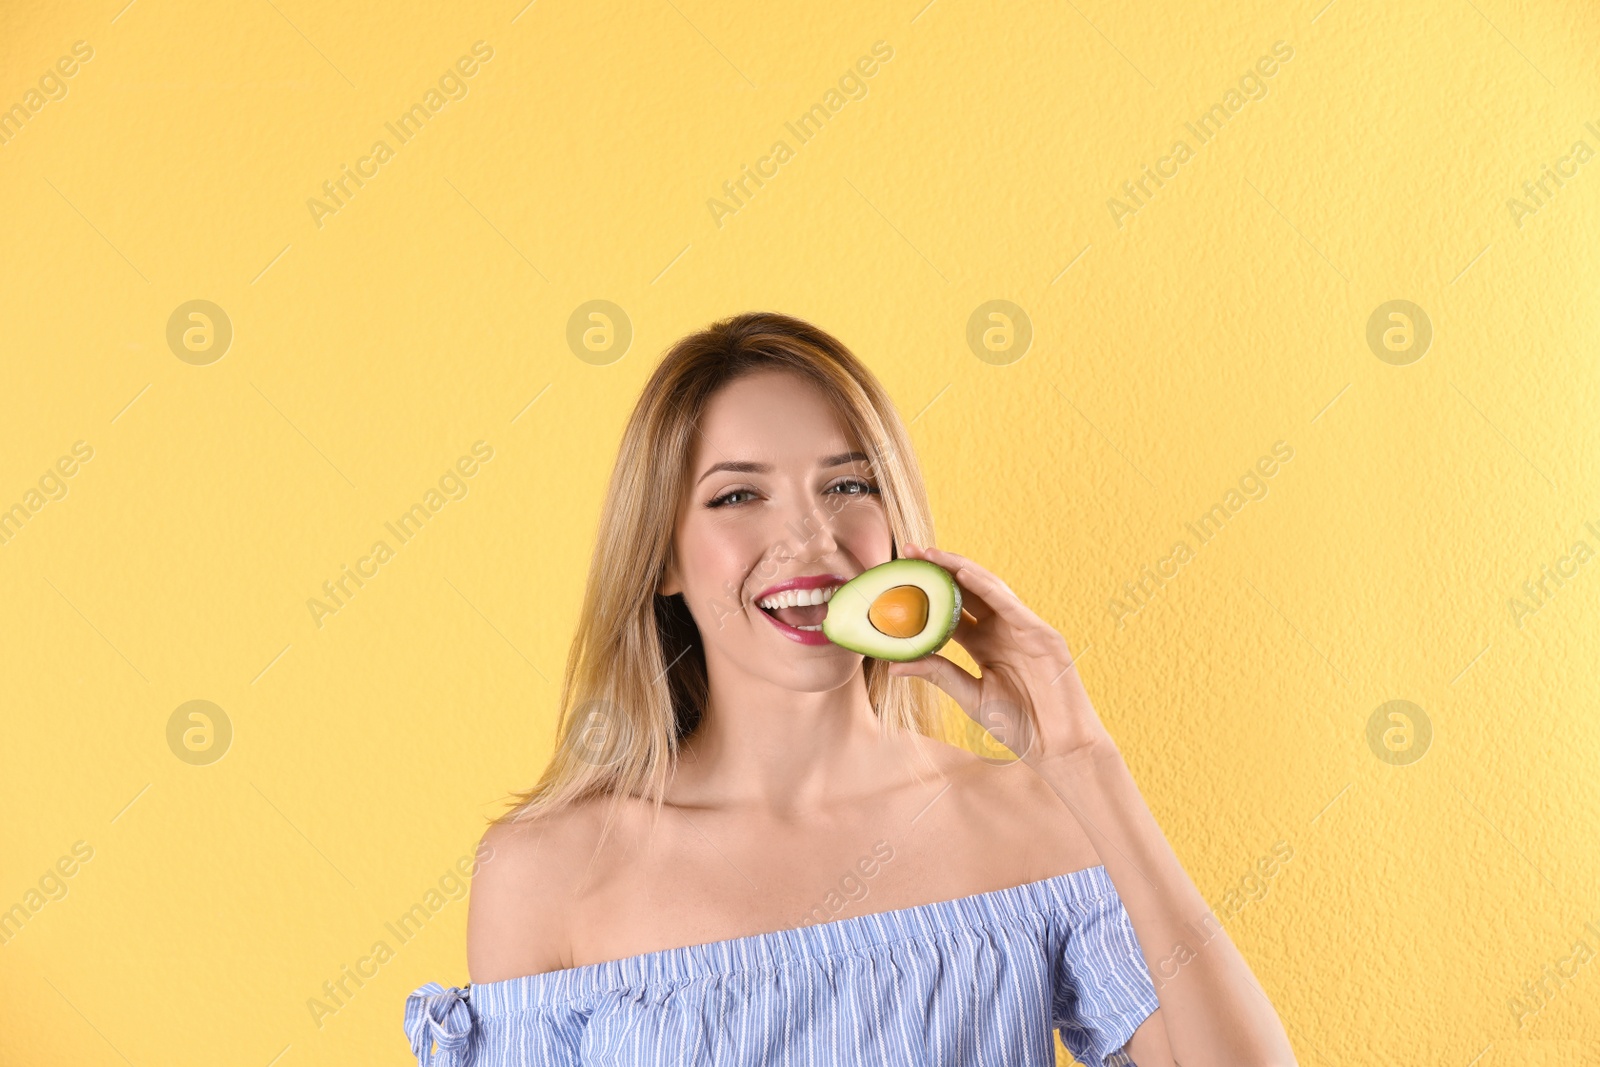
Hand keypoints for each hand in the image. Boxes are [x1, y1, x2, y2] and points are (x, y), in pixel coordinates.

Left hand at [886, 543, 1118, 765]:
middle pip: (968, 592)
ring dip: (961, 569)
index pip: (952, 610)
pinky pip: (1012, 605)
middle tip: (910, 551)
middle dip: (940, 569)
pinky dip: (988, 588)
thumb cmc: (1019, 726)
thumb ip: (939, 674)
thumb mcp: (970, 696)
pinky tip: (964, 574)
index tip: (900, 576)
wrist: (1059, 747)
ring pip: (989, 590)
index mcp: (984, 645)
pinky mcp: (1043, 635)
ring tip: (932, 554)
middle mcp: (1003, 631)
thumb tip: (893, 664)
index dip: (928, 593)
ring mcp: (1024, 630)